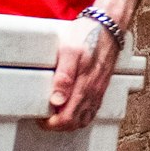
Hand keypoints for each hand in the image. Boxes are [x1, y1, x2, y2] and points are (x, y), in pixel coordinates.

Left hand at [47, 11, 124, 129]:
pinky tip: (73, 107)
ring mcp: (99, 91)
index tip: (41, 117)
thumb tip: (57, 100)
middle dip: (58, 125)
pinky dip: (81, 116)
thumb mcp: (69, 51)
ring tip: (56, 113)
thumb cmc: (89, 35)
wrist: (109, 25)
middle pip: (75, 123)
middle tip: (44, 116)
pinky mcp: (102, 86)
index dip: (51, 124)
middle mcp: (93, 92)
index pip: (67, 119)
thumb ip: (63, 77)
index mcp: (84, 86)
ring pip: (84, 119)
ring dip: (69, 122)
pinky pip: (92, 110)